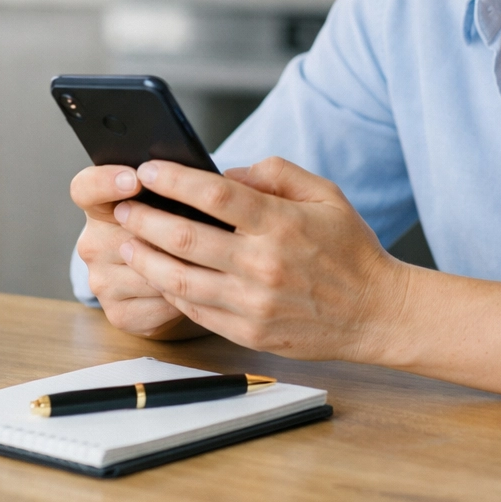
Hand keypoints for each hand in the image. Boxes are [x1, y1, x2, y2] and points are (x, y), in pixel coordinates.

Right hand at [69, 164, 203, 338]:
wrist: (170, 278)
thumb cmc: (171, 228)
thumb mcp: (166, 202)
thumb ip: (171, 191)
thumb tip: (201, 180)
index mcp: (99, 207)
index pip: (86, 188)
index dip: (106, 181)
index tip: (135, 179)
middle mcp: (92, 244)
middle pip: (133, 235)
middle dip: (170, 236)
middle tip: (201, 231)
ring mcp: (101, 282)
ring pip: (152, 273)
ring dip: (182, 268)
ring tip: (203, 261)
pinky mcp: (118, 313)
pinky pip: (161, 303)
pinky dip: (183, 297)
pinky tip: (194, 288)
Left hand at [113, 156, 413, 360]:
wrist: (376, 313)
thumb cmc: (350, 249)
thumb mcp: (326, 194)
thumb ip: (276, 174)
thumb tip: (227, 171)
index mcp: (281, 224)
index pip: (214, 194)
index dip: (174, 180)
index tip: (147, 169)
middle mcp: (263, 265)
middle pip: (186, 237)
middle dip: (145, 218)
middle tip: (123, 206)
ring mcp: (254, 303)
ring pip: (181, 279)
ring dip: (146, 257)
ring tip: (127, 242)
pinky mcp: (249, 332)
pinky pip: (196, 310)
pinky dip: (171, 290)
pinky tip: (158, 274)